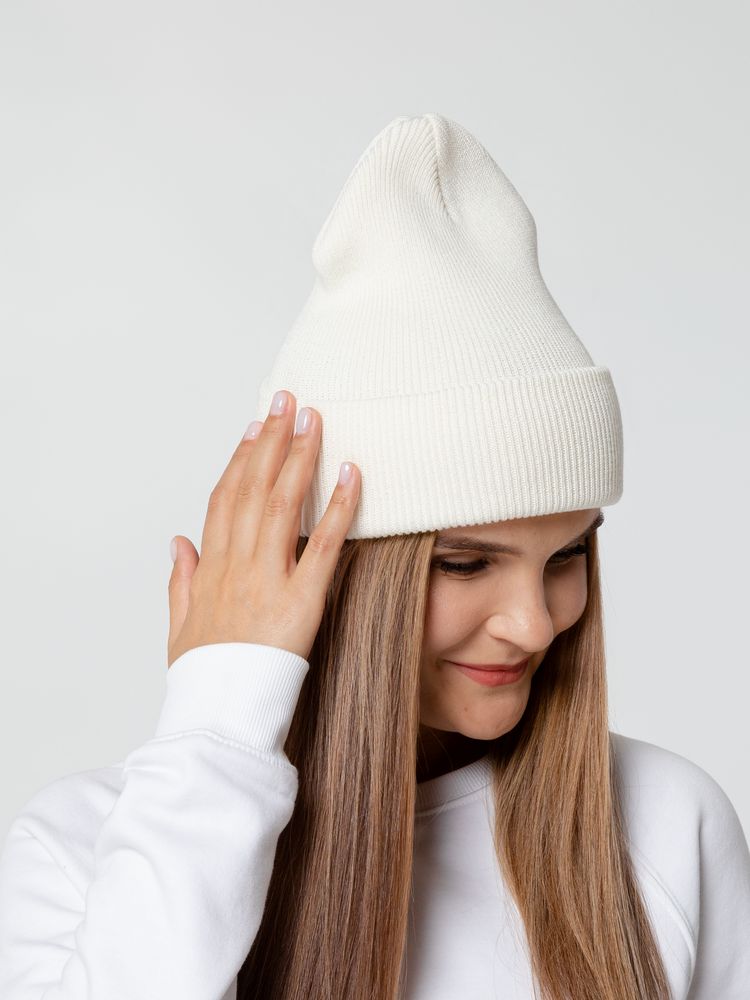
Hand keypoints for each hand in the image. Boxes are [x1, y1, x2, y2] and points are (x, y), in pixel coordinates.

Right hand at [166, 389, 359, 666]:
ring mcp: (269, 579)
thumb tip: (177, 542)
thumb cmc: (204, 678)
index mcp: (211, 569)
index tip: (253, 428)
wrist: (220, 717)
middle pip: (253, 488)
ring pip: (284, 504)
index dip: (240, 459)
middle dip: (271, 439)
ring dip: (299, 456)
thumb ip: (180, 581)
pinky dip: (340, 507)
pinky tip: (351, 473)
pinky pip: (325, 545)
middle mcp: (237, 564)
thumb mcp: (180, 628)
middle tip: (287, 400)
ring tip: (312, 418)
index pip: (225, 498)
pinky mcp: (303, 600)